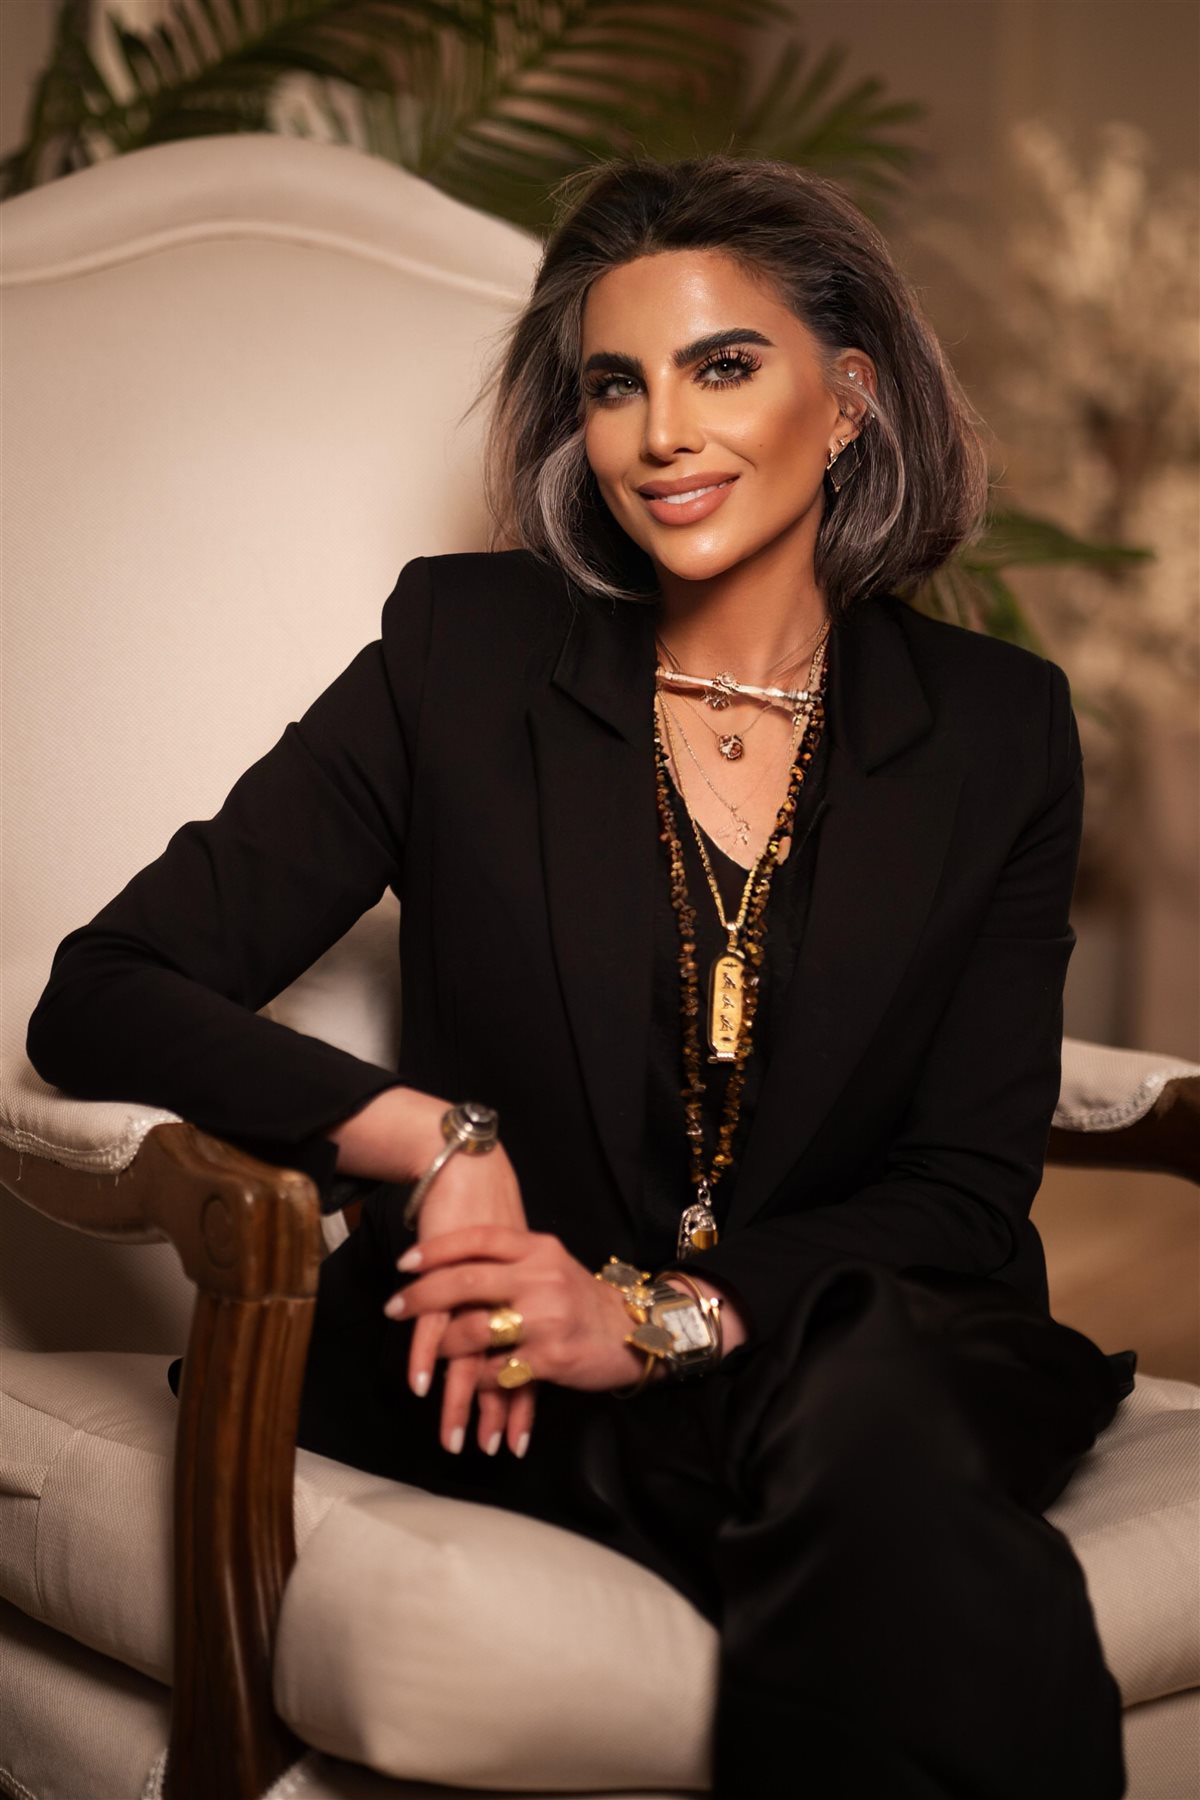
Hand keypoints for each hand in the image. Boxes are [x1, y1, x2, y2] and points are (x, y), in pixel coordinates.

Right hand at [327, 1087, 535, 1457]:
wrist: (472, 1171)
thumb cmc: (490, 1217)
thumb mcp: (510, 1266)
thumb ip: (509, 1303)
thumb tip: (508, 1344)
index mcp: (527, 1299)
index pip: (528, 1360)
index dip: (521, 1404)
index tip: (514, 1442)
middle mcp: (508, 1298)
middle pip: (503, 1366)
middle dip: (492, 1413)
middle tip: (483, 1451)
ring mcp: (477, 1289)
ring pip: (470, 1357)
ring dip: (459, 1400)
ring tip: (452, 1439)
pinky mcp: (447, 1274)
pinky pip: (436, 1323)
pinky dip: (427, 1357)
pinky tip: (420, 1386)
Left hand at [384, 1226, 647, 1450]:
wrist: (633, 1332)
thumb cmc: (581, 1299)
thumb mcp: (551, 1265)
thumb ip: (511, 1260)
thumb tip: (455, 1261)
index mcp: (539, 1248)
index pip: (479, 1239)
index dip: (437, 1250)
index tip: (405, 1263)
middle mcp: (541, 1277)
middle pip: (467, 1281)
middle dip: (422, 1297)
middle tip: (394, 1308)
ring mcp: (546, 1317)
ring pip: (475, 1330)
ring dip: (443, 1346)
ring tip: (428, 1357)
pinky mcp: (550, 1357)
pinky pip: (496, 1371)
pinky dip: (475, 1380)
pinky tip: (467, 1384)